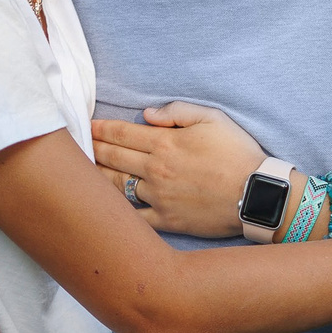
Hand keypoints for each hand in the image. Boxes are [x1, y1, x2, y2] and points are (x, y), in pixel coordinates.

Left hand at [90, 102, 266, 238]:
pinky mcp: (166, 221)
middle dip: (91, 150)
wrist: (257, 194)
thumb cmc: (238, 153)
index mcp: (165, 143)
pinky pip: (134, 218)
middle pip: (112, 158)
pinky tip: (104, 209)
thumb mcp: (213, 118)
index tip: (86, 127)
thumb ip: (177, 111)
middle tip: (74, 147)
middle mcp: (156, 170)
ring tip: (81, 175)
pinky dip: (117, 213)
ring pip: (117, 187)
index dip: (100, 129)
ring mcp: (158, 197)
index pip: (121, 134)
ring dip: (97, 179)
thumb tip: (147, 114)